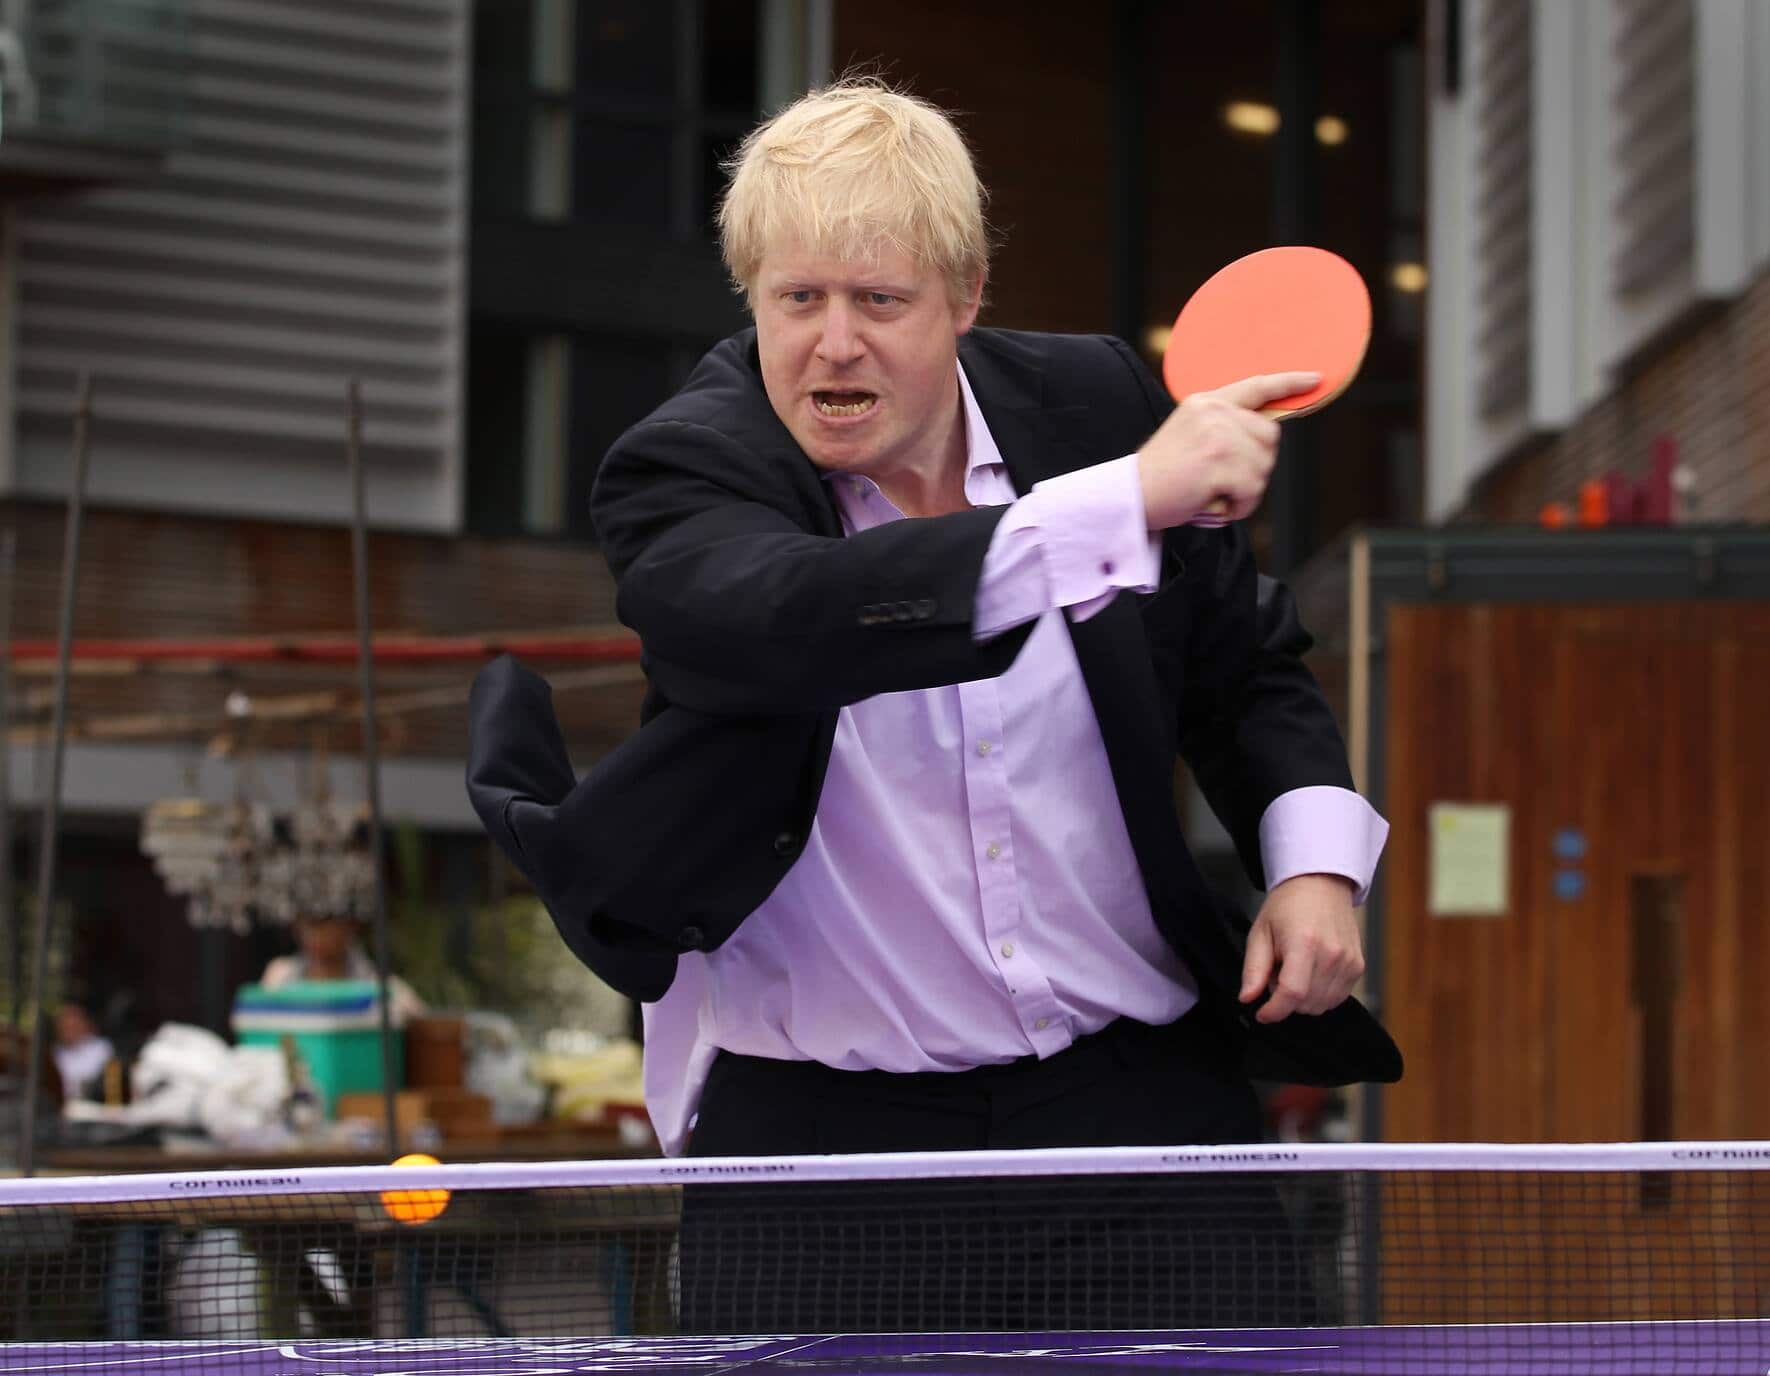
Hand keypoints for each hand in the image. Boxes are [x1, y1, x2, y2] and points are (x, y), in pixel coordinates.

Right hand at [1136, 372, 1318, 527]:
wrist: (1128, 497)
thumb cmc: (1160, 477)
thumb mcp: (1190, 435)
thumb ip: (1223, 426)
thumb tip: (1264, 435)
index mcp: (1205, 401)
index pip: (1256, 386)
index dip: (1288, 382)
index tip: (1315, 379)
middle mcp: (1213, 412)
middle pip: (1269, 436)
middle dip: (1256, 464)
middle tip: (1223, 480)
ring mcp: (1217, 436)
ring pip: (1263, 466)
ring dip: (1246, 489)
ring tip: (1214, 492)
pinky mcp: (1218, 463)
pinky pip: (1253, 489)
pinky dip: (1240, 505)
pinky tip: (1215, 503)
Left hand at [1239, 873, 1363, 1023]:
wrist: (1320, 885)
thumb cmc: (1287, 906)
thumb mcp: (1260, 932)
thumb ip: (1253, 969)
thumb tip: (1247, 998)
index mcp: (1304, 943)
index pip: (1292, 993)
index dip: (1274, 1010)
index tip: (1262, 1013)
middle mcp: (1331, 954)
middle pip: (1306, 1003)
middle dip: (1285, 1000)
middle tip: (1277, 974)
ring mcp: (1348, 962)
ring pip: (1322, 1005)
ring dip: (1303, 999)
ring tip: (1294, 971)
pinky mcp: (1358, 967)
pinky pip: (1337, 998)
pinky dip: (1320, 995)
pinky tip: (1311, 973)